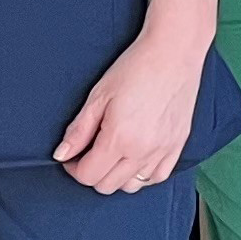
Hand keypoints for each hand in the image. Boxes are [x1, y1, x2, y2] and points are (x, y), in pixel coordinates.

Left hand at [52, 20, 206, 195]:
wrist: (174, 52)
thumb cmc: (136, 67)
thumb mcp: (99, 96)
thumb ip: (79, 130)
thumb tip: (61, 155)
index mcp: (120, 138)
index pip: (88, 175)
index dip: (73, 168)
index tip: (72, 155)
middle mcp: (143, 150)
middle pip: (108, 185)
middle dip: (92, 173)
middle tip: (89, 153)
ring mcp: (163, 150)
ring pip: (132, 186)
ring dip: (117, 176)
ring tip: (113, 154)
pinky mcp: (179, 145)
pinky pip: (158, 177)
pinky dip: (143, 175)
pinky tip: (136, 157)